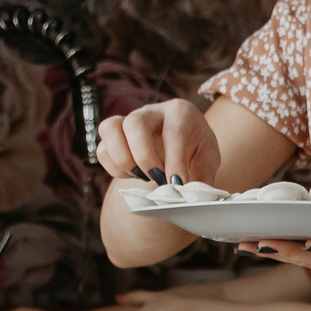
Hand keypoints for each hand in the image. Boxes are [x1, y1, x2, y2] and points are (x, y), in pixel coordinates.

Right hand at [97, 99, 220, 185]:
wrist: (183, 146)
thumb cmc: (196, 152)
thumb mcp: (207, 163)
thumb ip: (201, 179)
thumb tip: (190, 198)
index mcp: (180, 112)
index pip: (174, 132)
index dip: (174, 160)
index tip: (177, 185)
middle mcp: (152, 112)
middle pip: (135, 123)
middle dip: (143, 156)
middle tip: (156, 179)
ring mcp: (128, 120)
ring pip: (110, 129)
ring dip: (123, 160)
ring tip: (143, 177)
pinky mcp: (113, 136)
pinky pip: (102, 149)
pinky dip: (115, 168)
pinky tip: (134, 176)